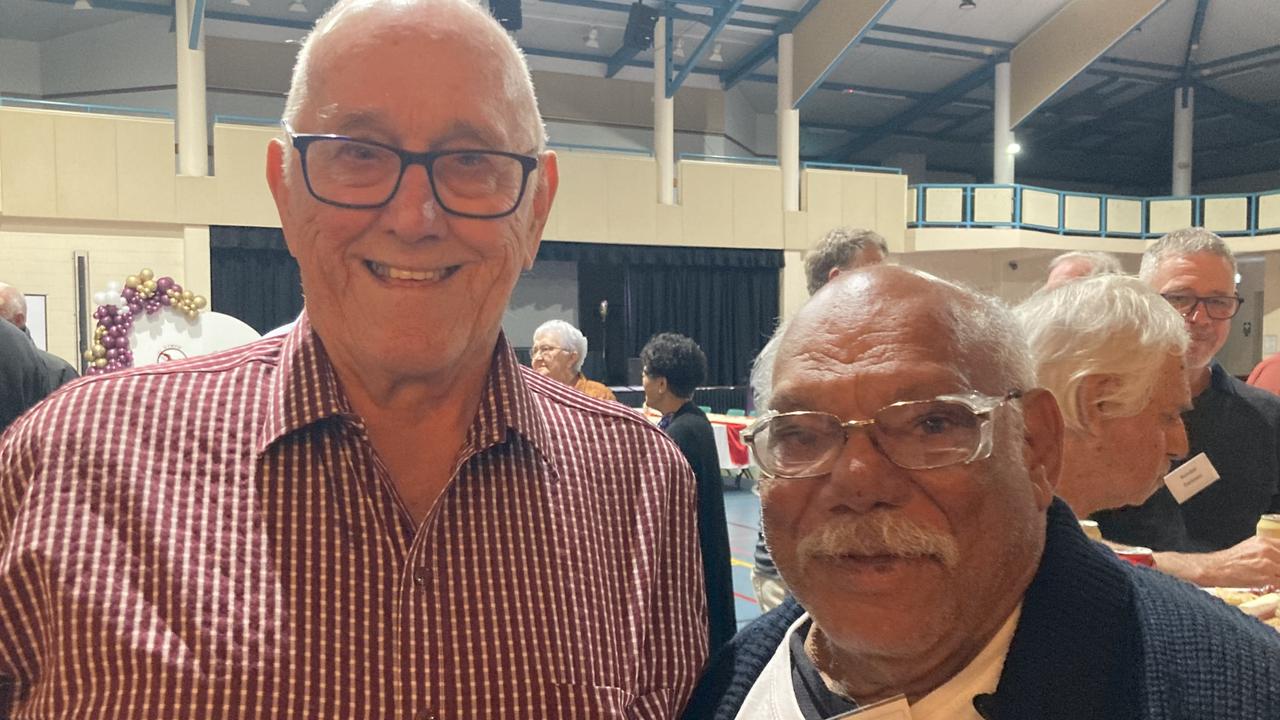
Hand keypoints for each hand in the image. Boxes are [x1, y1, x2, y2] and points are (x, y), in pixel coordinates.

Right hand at [1153, 536, 1279, 586]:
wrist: (1214, 569)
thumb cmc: (1229, 561)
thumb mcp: (1250, 548)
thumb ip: (1267, 550)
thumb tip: (1277, 557)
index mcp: (1263, 541)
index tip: (1278, 564)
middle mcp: (1267, 549)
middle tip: (1275, 573)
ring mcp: (1268, 563)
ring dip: (1279, 577)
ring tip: (1272, 580)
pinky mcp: (1266, 577)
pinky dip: (1277, 585)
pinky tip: (1270, 586)